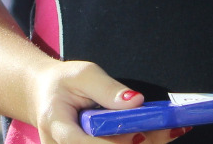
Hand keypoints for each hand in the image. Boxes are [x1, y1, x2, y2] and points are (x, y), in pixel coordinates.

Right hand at [28, 61, 188, 143]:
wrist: (43, 96)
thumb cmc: (62, 83)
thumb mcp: (83, 74)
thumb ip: (108, 89)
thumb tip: (136, 101)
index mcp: (56, 125)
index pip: (81, 142)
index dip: (111, 143)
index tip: (139, 135)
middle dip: (136, 143)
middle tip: (168, 130)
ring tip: (169, 131)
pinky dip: (135, 143)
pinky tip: (156, 135)